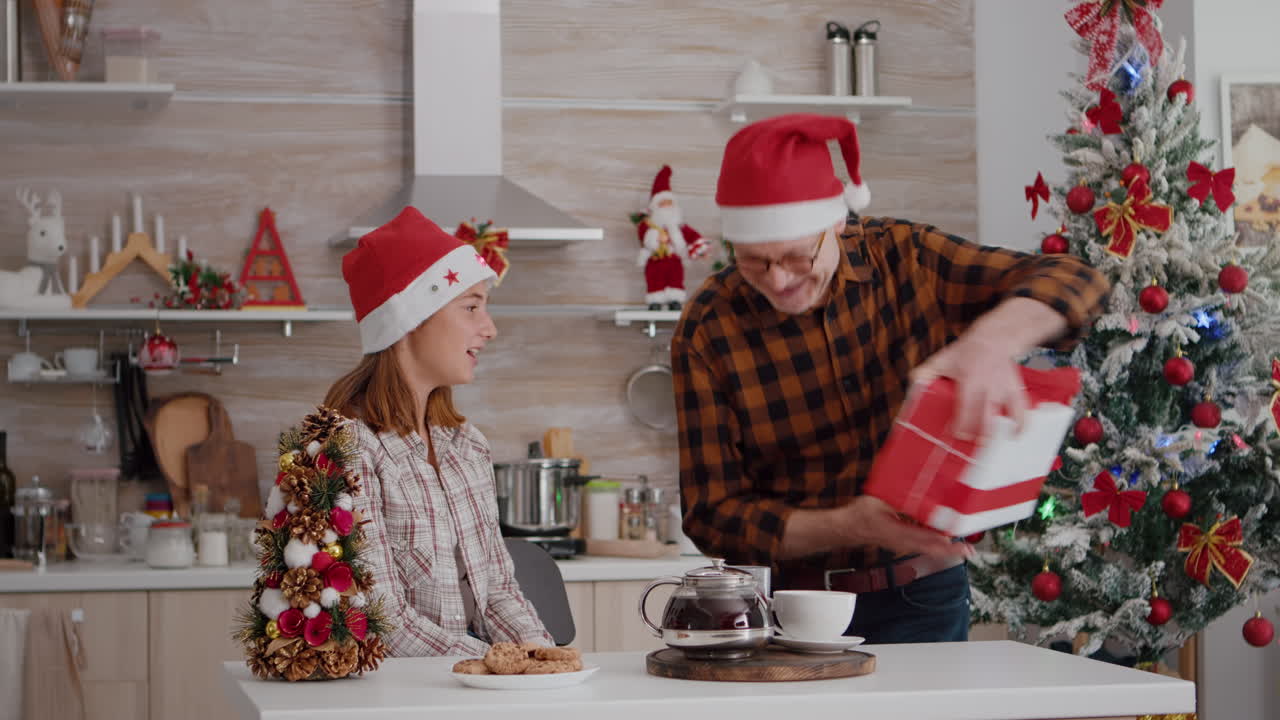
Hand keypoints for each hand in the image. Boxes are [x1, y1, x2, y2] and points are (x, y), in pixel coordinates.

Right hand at [839, 496, 972, 558]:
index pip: (922, 539)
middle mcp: (901, 542)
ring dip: (945, 549)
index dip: (940, 542)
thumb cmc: (860, 515)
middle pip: (930, 549)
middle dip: (950, 551)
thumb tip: (917, 496)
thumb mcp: (878, 501)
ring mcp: (902, 545)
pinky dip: (936, 545)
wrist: (848, 528)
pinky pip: (922, 547)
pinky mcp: (902, 544)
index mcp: (894, 532)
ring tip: (962, 549)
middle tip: (968, 552)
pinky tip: (944, 540)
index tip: (955, 541)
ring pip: (928, 550)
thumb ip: (899, 500)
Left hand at [909, 332, 1026, 441]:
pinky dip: (1021, 424)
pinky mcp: (1015, 390)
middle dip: (980, 434)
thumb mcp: (942, 359)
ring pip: (1007, 415)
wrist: (995, 338)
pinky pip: (1022, 410)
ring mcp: (1005, 389)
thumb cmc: (966, 351)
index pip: (967, 406)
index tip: (957, 434)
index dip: (963, 423)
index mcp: (970, 379)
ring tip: (991, 445)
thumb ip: (925, 373)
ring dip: (1000, 432)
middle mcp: (990, 386)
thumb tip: (912, 386)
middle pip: (987, 416)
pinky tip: (1015, 435)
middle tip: (972, 445)